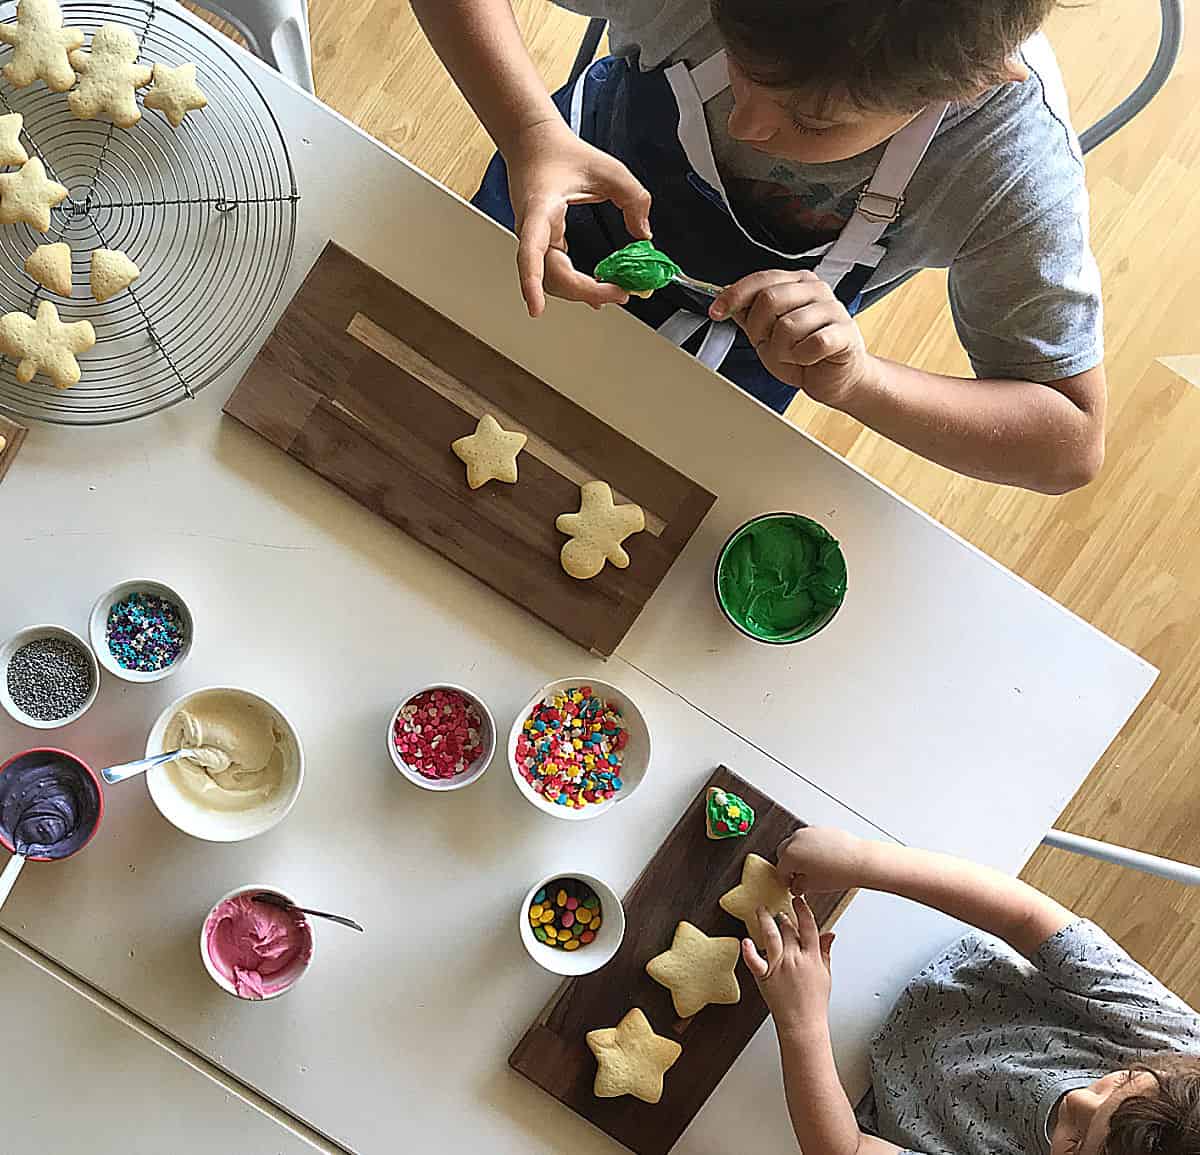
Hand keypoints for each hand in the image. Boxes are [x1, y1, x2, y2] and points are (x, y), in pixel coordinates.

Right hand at [503, 118, 652, 316]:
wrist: (534, 144)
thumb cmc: (562, 153)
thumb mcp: (609, 169)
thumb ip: (634, 198)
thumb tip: (643, 233)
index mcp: (541, 208)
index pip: (531, 251)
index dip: (531, 282)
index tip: (535, 309)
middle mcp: (532, 229)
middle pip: (550, 276)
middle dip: (584, 292)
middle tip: (619, 293)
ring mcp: (534, 239)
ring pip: (552, 280)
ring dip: (581, 292)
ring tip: (613, 293)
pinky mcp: (541, 243)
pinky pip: (554, 272)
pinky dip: (575, 285)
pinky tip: (595, 292)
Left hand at [710, 270, 873, 406]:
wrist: (835, 378)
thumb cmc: (804, 354)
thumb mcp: (767, 334)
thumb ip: (749, 315)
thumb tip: (725, 298)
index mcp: (796, 283)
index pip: (760, 280)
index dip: (734, 296)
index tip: (717, 311)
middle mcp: (815, 290)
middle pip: (770, 299)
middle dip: (759, 329)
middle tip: (768, 343)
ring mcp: (833, 309)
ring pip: (788, 325)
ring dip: (782, 349)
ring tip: (793, 353)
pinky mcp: (845, 332)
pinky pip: (812, 343)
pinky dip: (802, 357)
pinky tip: (808, 358)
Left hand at [743, 895, 835, 1036]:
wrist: (803, 1024)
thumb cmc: (815, 1003)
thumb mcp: (826, 974)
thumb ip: (825, 951)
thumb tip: (830, 934)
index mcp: (812, 957)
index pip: (808, 926)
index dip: (803, 910)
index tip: (798, 900)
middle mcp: (795, 959)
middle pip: (788, 929)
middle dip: (783, 917)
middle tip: (778, 911)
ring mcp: (779, 966)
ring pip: (771, 936)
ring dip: (765, 920)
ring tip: (761, 911)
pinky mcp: (765, 976)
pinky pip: (754, 961)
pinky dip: (749, 950)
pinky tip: (745, 941)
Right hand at [775, 827, 870, 894]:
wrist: (859, 860)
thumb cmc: (839, 872)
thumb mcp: (813, 886)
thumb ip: (799, 886)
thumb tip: (797, 885)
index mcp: (790, 854)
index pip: (781, 869)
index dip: (786, 880)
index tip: (791, 884)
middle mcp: (796, 840)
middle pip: (784, 852)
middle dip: (790, 864)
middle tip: (800, 876)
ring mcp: (808, 832)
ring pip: (796, 843)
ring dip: (800, 854)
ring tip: (815, 868)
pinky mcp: (820, 828)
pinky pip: (810, 839)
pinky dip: (812, 847)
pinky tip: (823, 859)